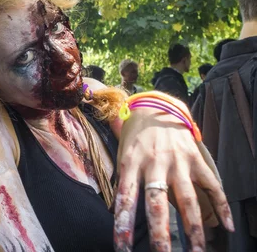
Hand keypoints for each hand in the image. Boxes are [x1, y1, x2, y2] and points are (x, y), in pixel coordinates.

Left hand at [113, 107, 233, 251]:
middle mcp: (154, 163)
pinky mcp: (196, 159)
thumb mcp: (122, 153)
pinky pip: (211, 185)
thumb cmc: (135, 136)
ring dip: (193, 228)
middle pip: (157, 203)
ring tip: (196, 250)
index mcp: (131, 163)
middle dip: (160, 232)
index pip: (125, 198)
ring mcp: (177, 161)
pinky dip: (221, 206)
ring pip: (187, 199)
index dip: (123, 224)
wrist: (155, 106)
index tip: (122, 247)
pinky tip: (227, 226)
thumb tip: (117, 211)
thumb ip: (123, 180)